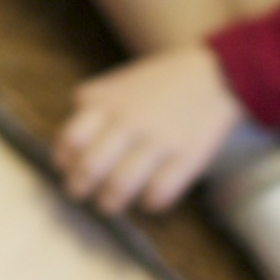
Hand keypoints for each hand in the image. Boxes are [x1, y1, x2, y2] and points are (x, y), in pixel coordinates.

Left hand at [55, 44, 244, 214]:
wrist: (216, 74)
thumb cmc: (161, 81)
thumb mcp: (120, 82)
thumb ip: (93, 105)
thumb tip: (66, 143)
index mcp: (110, 102)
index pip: (72, 137)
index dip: (64, 158)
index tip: (66, 168)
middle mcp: (130, 122)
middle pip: (91, 165)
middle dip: (79, 187)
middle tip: (80, 193)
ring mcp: (159, 141)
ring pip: (121, 184)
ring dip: (110, 202)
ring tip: (109, 204)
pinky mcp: (187, 158)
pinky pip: (159, 192)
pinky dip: (149, 203)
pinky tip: (147, 200)